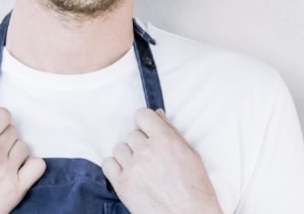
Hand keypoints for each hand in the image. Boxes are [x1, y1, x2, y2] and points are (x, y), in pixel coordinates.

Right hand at [0, 107, 45, 213]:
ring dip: (14, 151)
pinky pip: (37, 166)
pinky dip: (31, 165)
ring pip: (24, 147)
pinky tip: (19, 170)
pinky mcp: (17, 190)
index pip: (2, 115)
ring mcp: (8, 172)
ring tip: (2, 162)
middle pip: (12, 130)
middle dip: (2, 136)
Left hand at [101, 108, 221, 213]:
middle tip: (151, 159)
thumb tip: (157, 114)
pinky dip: (116, 168)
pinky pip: (107, 164)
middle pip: (131, 135)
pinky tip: (128, 174)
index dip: (145, 123)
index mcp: (165, 141)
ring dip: (128, 156)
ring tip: (142, 169)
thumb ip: (172, 132)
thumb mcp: (191, 155)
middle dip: (140, 144)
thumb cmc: (196, 189)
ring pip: (119, 149)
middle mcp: (146, 151)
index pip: (141, 115)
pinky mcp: (122, 185)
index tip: (148, 132)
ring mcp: (132, 168)